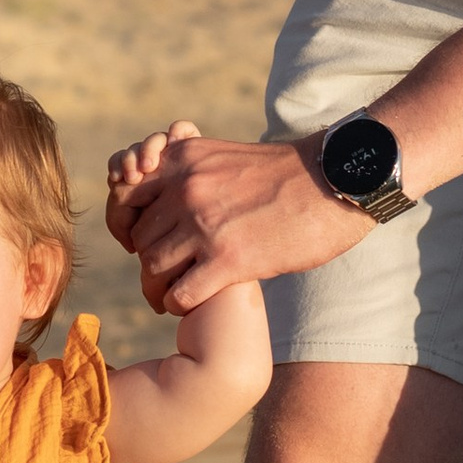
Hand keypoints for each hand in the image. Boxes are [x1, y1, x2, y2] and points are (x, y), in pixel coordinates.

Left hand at [107, 125, 364, 312]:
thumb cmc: (289, 174)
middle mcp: (186, 189)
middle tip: (160, 279)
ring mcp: (204, 225)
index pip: (126, 197)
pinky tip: (192, 305)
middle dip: (146, 262)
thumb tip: (169, 199)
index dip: (126, 226)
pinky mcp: (227, 260)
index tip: (136, 243)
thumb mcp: (228, 157)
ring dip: (158, 289)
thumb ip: (195, 173)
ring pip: (153, 268)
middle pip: (140, 237)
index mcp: (183, 160)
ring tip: (169, 299)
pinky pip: (180, 294)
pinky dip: (179, 305)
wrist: (336, 181)